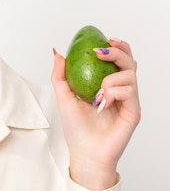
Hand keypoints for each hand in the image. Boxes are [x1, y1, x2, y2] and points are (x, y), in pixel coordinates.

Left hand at [51, 38, 140, 190]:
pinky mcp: (133, 112)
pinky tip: (102, 102)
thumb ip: (61, 76)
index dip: (116, 46)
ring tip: (97, 92)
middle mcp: (121, 90)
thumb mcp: (63, 97)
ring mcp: (129, 101)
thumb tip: (57, 53)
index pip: (119, 60)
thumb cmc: (76, 128)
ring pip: (130, 75)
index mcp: (108, 84)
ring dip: (110, 78)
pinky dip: (114, 93)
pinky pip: (130, 93)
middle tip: (101, 52)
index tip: (105, 39)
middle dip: (118, 52)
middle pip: (130, 62)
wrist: (84, 152)